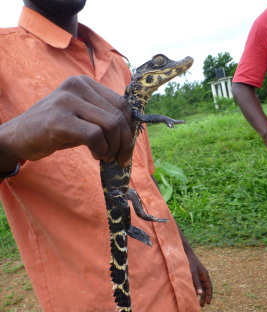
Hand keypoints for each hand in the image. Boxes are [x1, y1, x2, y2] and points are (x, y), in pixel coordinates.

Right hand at [0, 75, 134, 170]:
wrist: (19, 136)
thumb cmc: (55, 129)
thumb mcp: (82, 116)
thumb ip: (103, 117)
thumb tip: (133, 131)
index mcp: (86, 83)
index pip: (123, 104)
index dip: (130, 129)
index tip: (126, 147)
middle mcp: (77, 86)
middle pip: (119, 116)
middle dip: (126, 142)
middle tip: (120, 158)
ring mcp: (67, 101)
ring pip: (110, 125)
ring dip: (114, 148)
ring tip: (106, 157)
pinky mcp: (59, 119)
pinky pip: (94, 136)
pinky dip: (101, 150)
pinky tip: (96, 155)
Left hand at [187, 251, 212, 306]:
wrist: (183, 252)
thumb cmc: (188, 262)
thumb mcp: (192, 273)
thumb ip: (196, 283)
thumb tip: (200, 294)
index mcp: (205, 275)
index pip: (209, 287)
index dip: (209, 295)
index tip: (208, 303)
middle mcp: (202, 275)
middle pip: (205, 288)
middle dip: (204, 296)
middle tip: (202, 305)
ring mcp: (198, 274)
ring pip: (200, 286)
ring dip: (199, 294)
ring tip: (197, 302)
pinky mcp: (192, 274)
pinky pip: (196, 283)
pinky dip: (195, 289)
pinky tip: (191, 293)